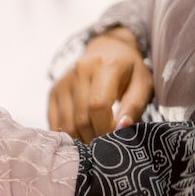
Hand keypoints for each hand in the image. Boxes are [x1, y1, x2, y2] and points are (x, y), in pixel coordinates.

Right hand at [48, 27, 152, 142]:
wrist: (106, 49)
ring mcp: (63, 82)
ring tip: (95, 142)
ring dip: (81, 140)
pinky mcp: (53, 91)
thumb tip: (121, 128)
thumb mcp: (142, 84)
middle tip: (106, 146)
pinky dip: (66, 135)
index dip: (105, 128)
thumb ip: (134, 106)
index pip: (98, 105)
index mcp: (105, 66)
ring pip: (67, 123)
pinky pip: (54, 121)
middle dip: (94, 138)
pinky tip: (79, 137)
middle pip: (81, 118)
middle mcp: (79, 71)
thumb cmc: (129, 70)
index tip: (115, 140)